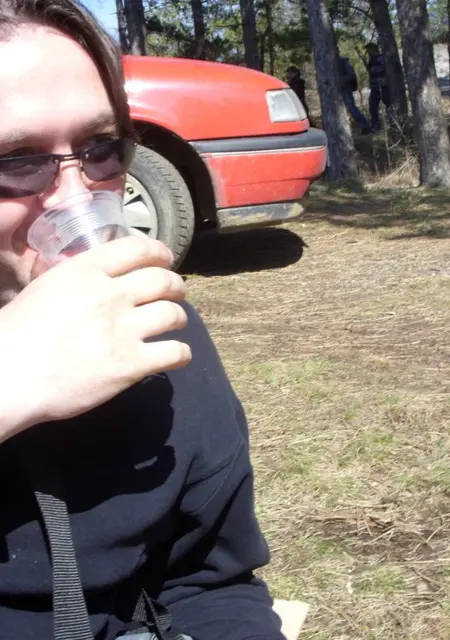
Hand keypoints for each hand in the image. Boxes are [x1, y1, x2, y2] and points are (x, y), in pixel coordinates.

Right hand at [0, 236, 190, 440]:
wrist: (9, 374)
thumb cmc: (16, 332)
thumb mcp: (45, 287)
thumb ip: (76, 278)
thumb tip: (96, 278)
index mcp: (86, 271)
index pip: (137, 249)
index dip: (160, 252)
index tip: (166, 259)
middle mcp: (111, 295)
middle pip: (162, 280)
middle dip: (176, 285)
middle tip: (177, 292)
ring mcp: (123, 330)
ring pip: (173, 314)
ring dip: (180, 317)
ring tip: (176, 322)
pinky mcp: (131, 365)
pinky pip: (174, 354)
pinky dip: (182, 354)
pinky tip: (178, 356)